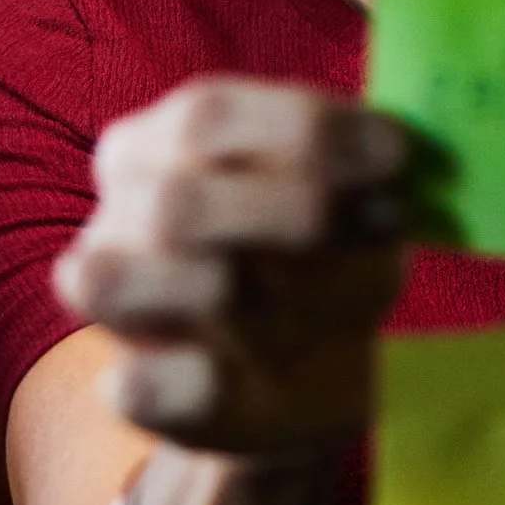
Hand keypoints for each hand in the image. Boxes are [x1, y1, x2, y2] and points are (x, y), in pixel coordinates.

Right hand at [53, 77, 408, 451]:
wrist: (302, 379)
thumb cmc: (320, 264)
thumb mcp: (352, 205)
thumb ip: (361, 176)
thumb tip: (391, 151)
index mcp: (161, 142)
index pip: (210, 115)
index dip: (304, 130)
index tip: (394, 155)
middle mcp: (120, 212)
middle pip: (177, 200)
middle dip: (291, 211)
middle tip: (385, 221)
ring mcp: (111, 301)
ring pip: (130, 283)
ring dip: (242, 296)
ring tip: (314, 311)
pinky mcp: (130, 389)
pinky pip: (145, 384)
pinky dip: (198, 381)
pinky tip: (238, 378)